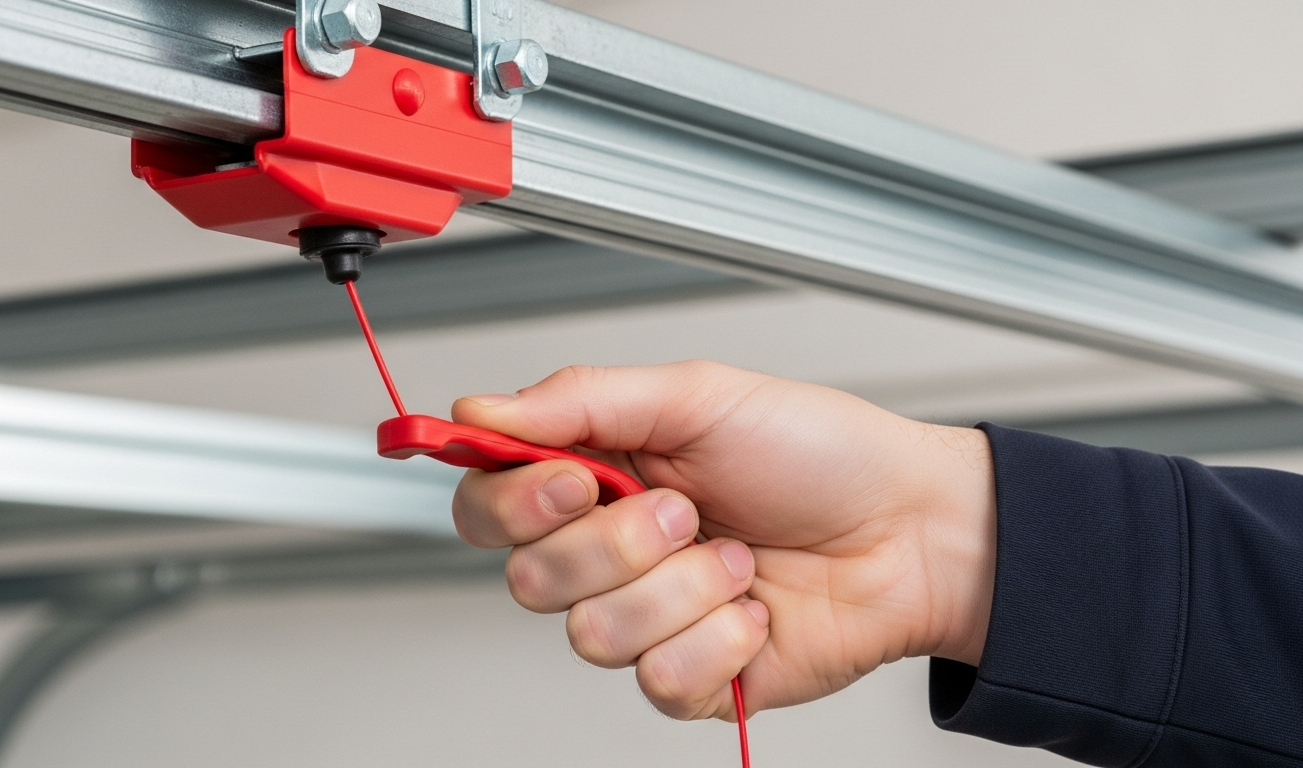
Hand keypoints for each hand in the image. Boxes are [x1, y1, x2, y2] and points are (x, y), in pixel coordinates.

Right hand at [450, 361, 995, 721]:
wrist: (911, 530)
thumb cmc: (820, 454)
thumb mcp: (698, 394)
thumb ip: (582, 399)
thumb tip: (480, 410)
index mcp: (599, 477)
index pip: (489, 505)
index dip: (512, 502)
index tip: (573, 480)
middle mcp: (611, 553)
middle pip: (530, 579)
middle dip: (618, 543)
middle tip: (684, 509)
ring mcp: (649, 619)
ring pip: (593, 635)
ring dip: (683, 589)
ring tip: (737, 557)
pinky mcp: (691, 678)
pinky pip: (660, 681)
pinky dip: (720, 640)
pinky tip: (755, 609)